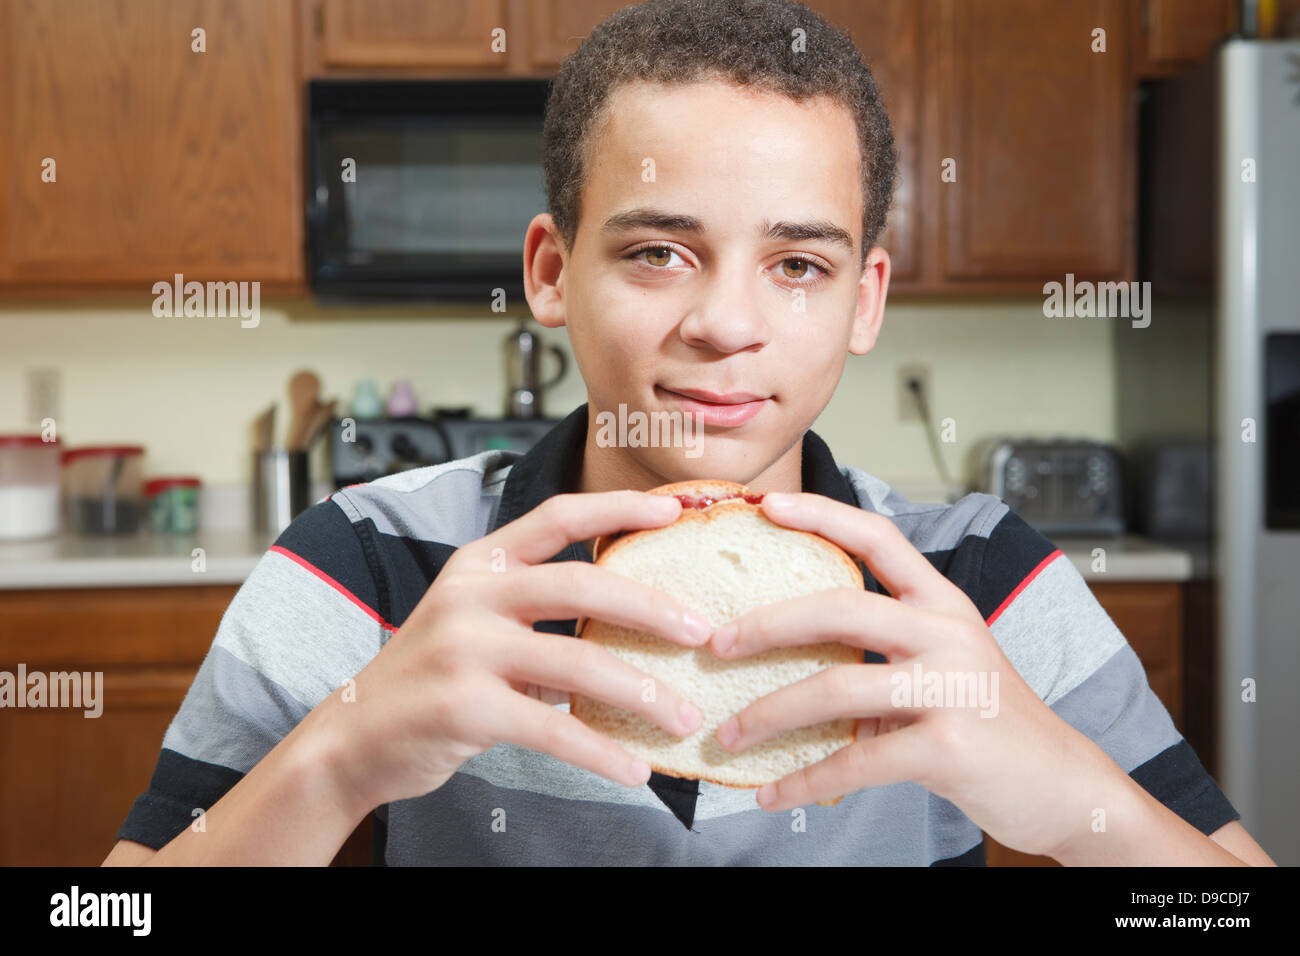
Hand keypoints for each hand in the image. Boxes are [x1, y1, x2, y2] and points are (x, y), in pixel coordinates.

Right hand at [316, 490, 711, 812]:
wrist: (351, 738)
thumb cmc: (428, 679)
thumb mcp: (473, 624)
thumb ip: (536, 615)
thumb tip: (629, 625)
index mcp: (479, 563)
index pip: (558, 516)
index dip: (618, 509)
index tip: (674, 514)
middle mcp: (471, 594)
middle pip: (583, 583)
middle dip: (653, 607)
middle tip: (702, 632)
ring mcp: (464, 647)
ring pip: (578, 659)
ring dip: (642, 693)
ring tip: (684, 717)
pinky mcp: (464, 706)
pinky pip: (553, 728)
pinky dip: (601, 752)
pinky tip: (634, 770)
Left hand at [705, 491, 1127, 857]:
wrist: (1065, 787)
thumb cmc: (991, 723)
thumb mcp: (944, 670)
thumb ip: (882, 656)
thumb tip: (789, 661)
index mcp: (943, 604)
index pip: (880, 537)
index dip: (821, 514)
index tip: (765, 505)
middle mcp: (948, 634)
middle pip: (841, 606)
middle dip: (768, 623)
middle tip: (717, 643)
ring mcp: (952, 687)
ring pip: (837, 686)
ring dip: (770, 713)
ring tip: (727, 734)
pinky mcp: (949, 746)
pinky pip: (857, 760)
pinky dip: (806, 779)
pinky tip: (772, 794)